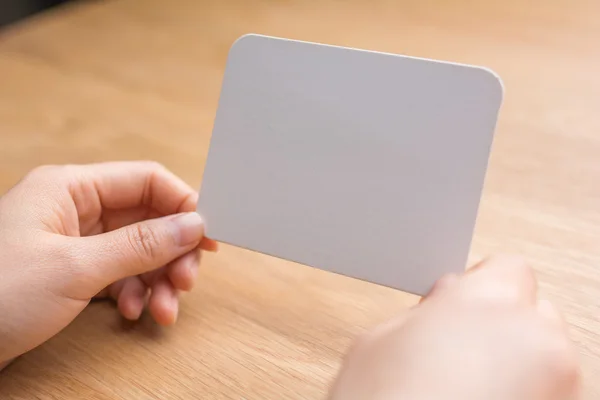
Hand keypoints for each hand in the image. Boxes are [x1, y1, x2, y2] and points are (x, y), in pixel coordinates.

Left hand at [0, 162, 216, 364]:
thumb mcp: (74, 268)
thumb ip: (140, 245)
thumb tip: (193, 226)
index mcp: (70, 189)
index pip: (145, 181)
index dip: (183, 204)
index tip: (209, 236)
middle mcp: (75, 210)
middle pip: (147, 218)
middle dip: (171, 252)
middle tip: (186, 281)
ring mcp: (74, 242)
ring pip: (138, 250)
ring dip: (157, 279)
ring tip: (163, 310)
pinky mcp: (72, 271)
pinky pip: (120, 274)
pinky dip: (134, 293)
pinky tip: (134, 312)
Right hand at [329, 256, 579, 399]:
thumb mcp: (378, 341)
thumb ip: (426, 310)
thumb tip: (445, 302)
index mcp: (490, 305)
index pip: (510, 267)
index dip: (482, 283)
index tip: (463, 302)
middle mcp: (538, 342)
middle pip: (532, 310)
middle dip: (501, 324)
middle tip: (459, 346)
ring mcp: (561, 389)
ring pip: (545, 356)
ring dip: (516, 363)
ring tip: (469, 389)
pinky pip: (549, 392)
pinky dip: (525, 394)